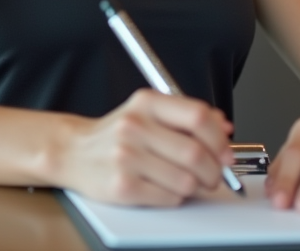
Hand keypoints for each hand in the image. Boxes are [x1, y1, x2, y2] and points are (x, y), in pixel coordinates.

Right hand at [58, 89, 234, 206]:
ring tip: (185, 182)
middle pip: (195, 153)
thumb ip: (187, 116)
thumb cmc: (117, 134)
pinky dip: (174, 197)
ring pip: (185, 181)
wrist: (73, 152)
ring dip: (194, 187)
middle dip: (214, 171)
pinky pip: (168, 198)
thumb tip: (224, 127)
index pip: (197, 116)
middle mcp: (134, 126)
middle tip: (214, 175)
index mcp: (147, 102)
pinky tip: (163, 188)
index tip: (225, 152)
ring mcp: (126, 157)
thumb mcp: (149, 112)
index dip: (219, 139)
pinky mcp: (122, 186)